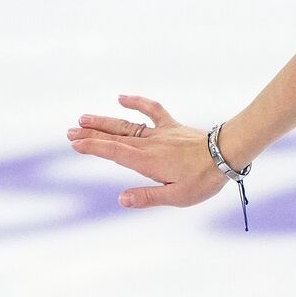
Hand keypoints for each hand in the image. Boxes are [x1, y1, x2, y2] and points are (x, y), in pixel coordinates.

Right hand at [67, 94, 228, 209]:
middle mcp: (149, 144)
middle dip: (90, 135)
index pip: (113, 152)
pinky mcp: (171, 126)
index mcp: (147, 161)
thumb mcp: (176, 197)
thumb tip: (120, 199)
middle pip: (114, 137)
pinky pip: (152, 110)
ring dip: (104, 122)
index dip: (92, 147)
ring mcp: (160, 133)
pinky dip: (137, 102)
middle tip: (68, 132)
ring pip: (126, 125)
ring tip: (83, 118)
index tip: (74, 144)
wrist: (227, 154)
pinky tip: (122, 97)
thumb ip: (147, 198)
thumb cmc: (203, 180)